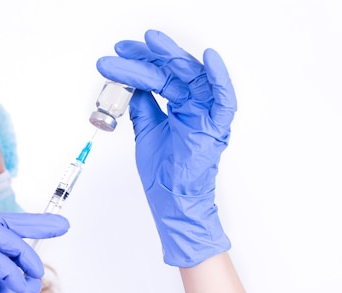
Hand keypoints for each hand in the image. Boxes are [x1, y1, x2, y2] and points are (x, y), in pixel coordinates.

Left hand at [96, 30, 235, 266]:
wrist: (171, 200)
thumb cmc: (163, 172)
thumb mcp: (145, 131)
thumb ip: (142, 107)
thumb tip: (131, 85)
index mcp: (179, 106)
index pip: (159, 75)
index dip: (138, 62)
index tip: (118, 54)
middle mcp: (194, 106)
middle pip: (172, 72)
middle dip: (147, 56)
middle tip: (123, 48)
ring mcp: (205, 114)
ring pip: (191, 77)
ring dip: (172, 57)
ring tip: (151, 42)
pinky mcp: (216, 127)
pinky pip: (224, 99)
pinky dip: (220, 78)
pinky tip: (209, 58)